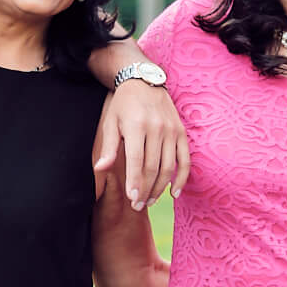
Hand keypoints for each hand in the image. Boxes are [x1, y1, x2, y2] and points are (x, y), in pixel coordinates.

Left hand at [94, 75, 189, 208]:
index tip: (132, 199)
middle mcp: (157, 128)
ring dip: (161, 187)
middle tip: (138, 206)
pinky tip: (174, 192)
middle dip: (146, 189)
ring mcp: (172, 130)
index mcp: (136, 126)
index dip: (135, 182)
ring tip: (151, 201)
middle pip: (153, 167)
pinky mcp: (181, 132)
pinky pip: (185, 159)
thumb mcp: (111, 122)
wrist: (144, 80)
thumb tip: (100, 169)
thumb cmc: (123, 105)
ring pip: (169, 167)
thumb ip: (108, 147)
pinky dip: (181, 178)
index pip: (137, 161)